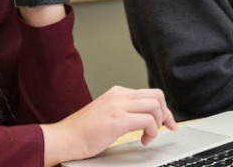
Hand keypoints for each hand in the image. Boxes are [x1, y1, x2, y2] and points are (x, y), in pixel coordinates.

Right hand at [41, 86, 176, 165]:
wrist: (65, 138)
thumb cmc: (83, 132)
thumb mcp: (107, 114)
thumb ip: (124, 111)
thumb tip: (144, 118)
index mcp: (117, 93)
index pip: (149, 94)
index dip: (162, 109)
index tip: (167, 122)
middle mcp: (119, 95)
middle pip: (157, 95)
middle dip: (166, 113)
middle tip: (165, 128)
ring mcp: (118, 106)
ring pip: (155, 106)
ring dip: (158, 123)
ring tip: (148, 136)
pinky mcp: (118, 120)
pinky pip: (148, 121)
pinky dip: (151, 132)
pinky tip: (143, 140)